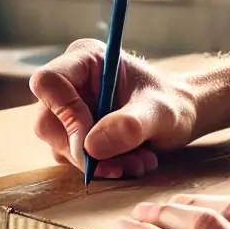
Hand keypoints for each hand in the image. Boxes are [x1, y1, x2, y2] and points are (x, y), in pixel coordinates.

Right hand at [29, 40, 197, 178]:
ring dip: (99, 164)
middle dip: (84, 152)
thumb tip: (91, 146)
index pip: (49, 82)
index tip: (93, 143)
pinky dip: (103, 168)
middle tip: (123, 166)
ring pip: (60, 146)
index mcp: (86, 59)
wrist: (181, 117)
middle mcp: (72, 83)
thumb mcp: (161, 114)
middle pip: (48, 122)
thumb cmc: (173, 104)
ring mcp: (70, 110)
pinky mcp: (76, 134)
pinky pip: (75, 159)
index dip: (65, 113)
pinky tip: (133, 163)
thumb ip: (130, 125)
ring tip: (139, 163)